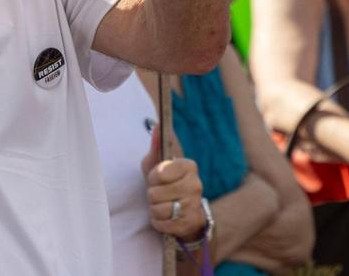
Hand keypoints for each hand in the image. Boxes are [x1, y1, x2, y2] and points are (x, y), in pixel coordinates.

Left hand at [141, 125, 206, 239]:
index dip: (153, 177)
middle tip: (159, 193)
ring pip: (158, 209)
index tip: (158, 178)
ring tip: (162, 205)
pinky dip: (158, 222)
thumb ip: (156, 146)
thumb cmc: (167, 184)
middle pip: (155, 193)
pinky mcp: (189, 224)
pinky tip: (166, 218)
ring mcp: (193, 205)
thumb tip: (157, 125)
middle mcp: (195, 184)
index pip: (159, 172)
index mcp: (189, 166)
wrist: (185, 212)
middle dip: (152, 195)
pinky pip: (161, 224)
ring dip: (154, 209)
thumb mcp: (158, 164)